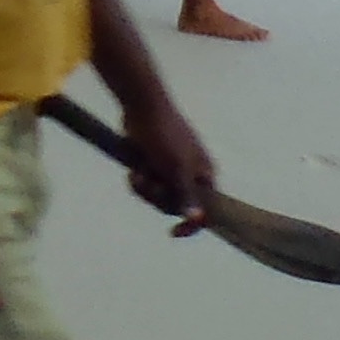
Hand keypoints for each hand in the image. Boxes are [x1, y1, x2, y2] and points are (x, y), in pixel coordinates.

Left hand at [119, 98, 215, 237]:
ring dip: (144, 188)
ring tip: (138, 174)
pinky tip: (133, 170)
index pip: (206, 210)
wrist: (141, 106)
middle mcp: (190, 175)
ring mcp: (170, 171)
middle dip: (157, 198)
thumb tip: (199, 219)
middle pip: (174, 206)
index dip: (192, 224)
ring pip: (157, 197)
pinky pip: (145, 186)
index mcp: (204, 175)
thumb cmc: (164, 135)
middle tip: (148, 184)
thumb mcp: (176, 169)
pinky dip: (138, 180)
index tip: (172, 232)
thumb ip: (187, 195)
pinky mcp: (153, 165)